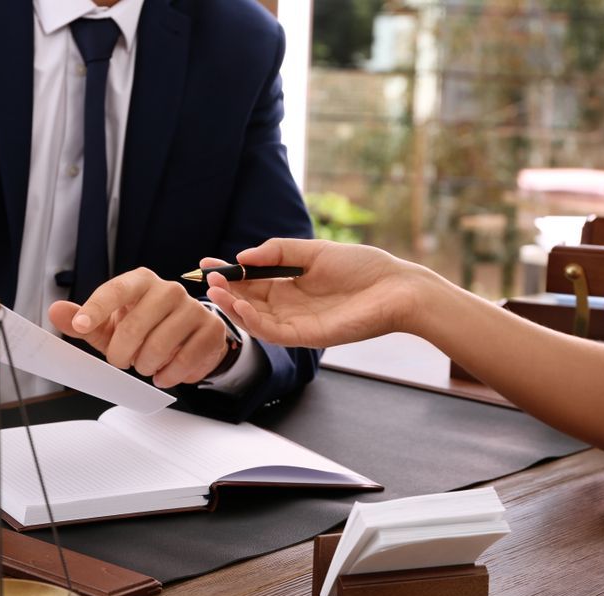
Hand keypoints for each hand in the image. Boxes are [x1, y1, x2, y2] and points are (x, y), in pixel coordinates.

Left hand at [48, 267, 228, 387]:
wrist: (187, 335)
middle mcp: (168, 289)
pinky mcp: (211, 329)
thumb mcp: (110, 325)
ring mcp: (193, 308)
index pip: (115, 290)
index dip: (96, 309)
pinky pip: (185, 361)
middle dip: (122, 353)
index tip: (81, 326)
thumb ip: (83, 320)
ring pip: (160, 346)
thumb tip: (56, 312)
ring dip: (146, 366)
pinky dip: (169, 375)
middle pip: (135, 326)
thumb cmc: (143, 327)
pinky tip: (164, 373)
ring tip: (145, 365)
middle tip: (122, 360)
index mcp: (140, 281)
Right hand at [204, 239, 426, 347]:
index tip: (206, 263)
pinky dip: (253, 321)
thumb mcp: (314, 251)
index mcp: (289, 285)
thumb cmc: (363, 267)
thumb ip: (279, 251)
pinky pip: (273, 332)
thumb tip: (243, 256)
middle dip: (225, 290)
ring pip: (254, 319)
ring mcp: (297, 323)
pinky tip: (240, 306)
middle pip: (247, 301)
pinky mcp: (307, 336)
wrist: (397, 288)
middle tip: (208, 279)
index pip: (250, 281)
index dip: (228, 273)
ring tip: (217, 291)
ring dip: (232, 306)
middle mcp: (289, 306)